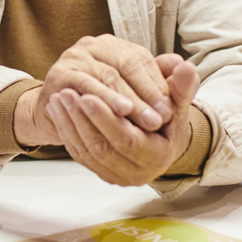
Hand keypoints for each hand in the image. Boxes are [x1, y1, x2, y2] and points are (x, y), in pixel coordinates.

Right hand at [35, 35, 173, 138]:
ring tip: (144, 120)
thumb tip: (183, 64)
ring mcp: (74, 57)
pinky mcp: (59, 74)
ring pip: (106, 77)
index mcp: (114, 45)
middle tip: (161, 119)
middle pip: (125, 66)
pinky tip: (114, 115)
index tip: (171, 110)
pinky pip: (83, 87)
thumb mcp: (132, 92)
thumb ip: (157, 79)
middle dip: (146, 95)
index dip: (157, 84)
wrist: (57, 115)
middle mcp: (93, 45)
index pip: (141, 59)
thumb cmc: (99, 102)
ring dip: (127, 100)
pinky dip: (101, 101)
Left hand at [46, 54, 198, 185]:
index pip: (127, 140)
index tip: (87, 95)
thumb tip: (184, 65)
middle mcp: (136, 173)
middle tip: (66, 93)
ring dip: (69, 123)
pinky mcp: (100, 172)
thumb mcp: (179, 102)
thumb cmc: (169, 117)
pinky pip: (78, 153)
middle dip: (82, 119)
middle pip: (102, 148)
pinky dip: (66, 131)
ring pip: (87, 152)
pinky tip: (58, 109)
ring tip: (59, 96)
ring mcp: (116, 175)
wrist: (162, 139)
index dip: (105, 118)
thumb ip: (182, 85)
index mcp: (158, 157)